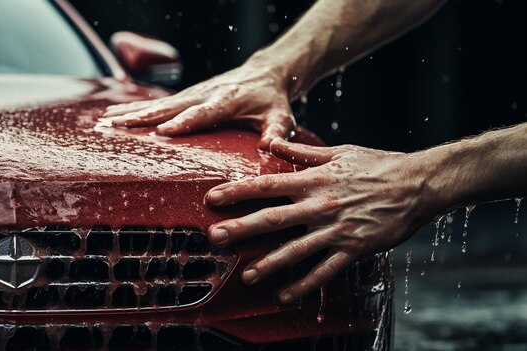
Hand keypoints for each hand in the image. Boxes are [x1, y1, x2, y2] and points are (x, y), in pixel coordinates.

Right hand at [102, 65, 294, 149]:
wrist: (263, 74)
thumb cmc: (271, 100)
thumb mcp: (281, 116)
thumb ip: (277, 131)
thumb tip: (270, 147)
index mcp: (227, 100)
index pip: (202, 113)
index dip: (183, 122)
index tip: (162, 132)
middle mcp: (205, 94)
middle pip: (171, 106)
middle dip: (144, 116)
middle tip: (119, 125)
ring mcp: (193, 93)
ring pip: (158, 103)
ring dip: (132, 111)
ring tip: (107, 121)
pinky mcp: (186, 95)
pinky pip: (157, 102)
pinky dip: (135, 107)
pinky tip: (114, 113)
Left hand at [205, 138, 436, 303]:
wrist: (417, 183)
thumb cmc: (377, 165)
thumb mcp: (338, 152)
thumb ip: (301, 153)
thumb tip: (271, 143)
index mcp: (314, 179)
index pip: (266, 185)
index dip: (237, 191)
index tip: (212, 198)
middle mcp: (320, 204)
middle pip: (273, 218)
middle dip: (241, 228)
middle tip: (215, 239)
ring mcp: (336, 228)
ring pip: (296, 249)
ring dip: (269, 264)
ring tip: (247, 276)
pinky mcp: (353, 248)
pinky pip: (325, 270)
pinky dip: (304, 285)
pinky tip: (285, 296)